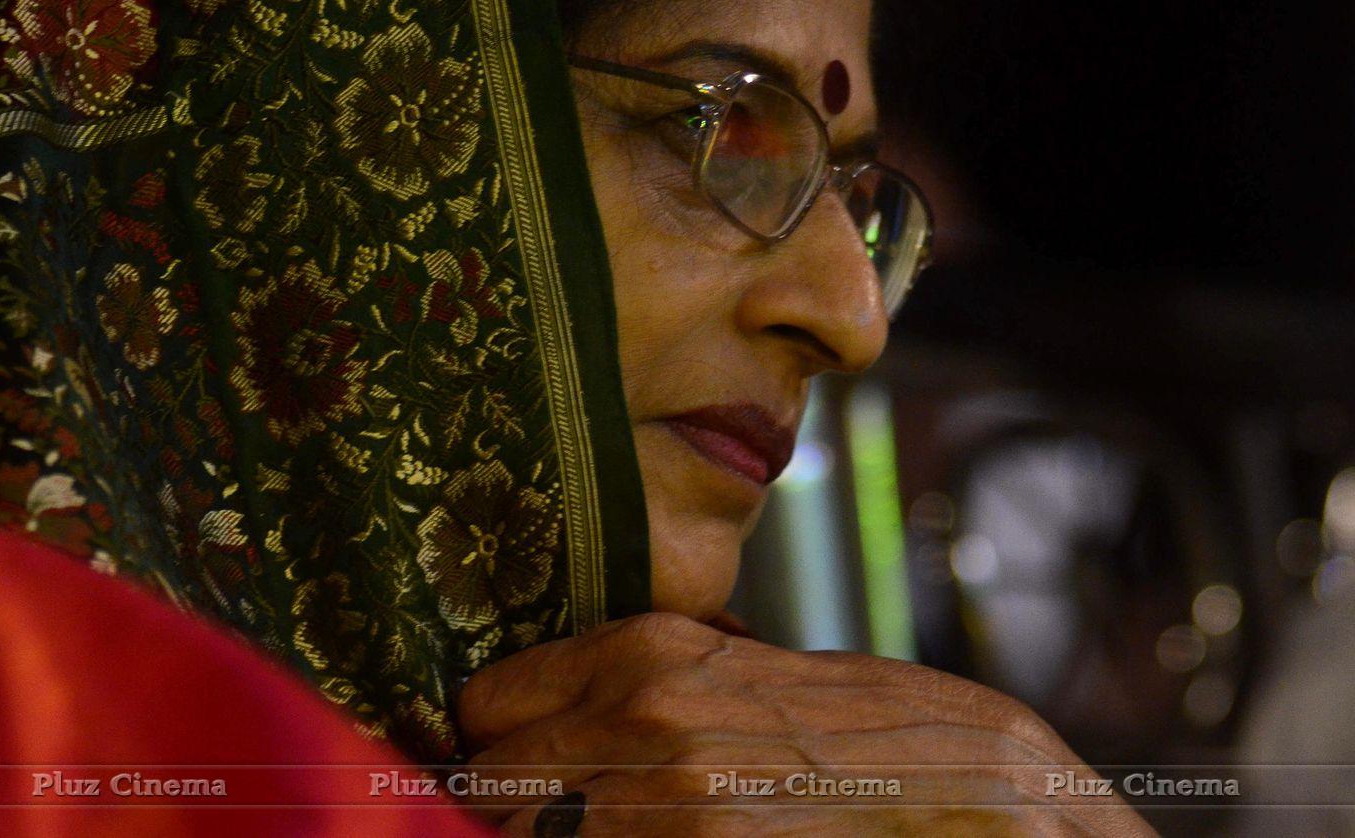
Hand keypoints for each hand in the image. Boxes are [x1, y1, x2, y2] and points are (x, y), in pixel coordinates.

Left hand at [457, 612, 1153, 835]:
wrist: (987, 801)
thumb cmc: (880, 732)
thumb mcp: (748, 672)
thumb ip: (649, 687)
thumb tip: (563, 720)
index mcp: (649, 654)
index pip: (488, 700)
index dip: (493, 735)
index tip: (509, 754)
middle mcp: (638, 727)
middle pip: (488, 778)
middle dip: (507, 795)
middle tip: (548, 803)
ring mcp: (663, 812)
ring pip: (520, 832)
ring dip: (545, 828)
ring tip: (604, 821)